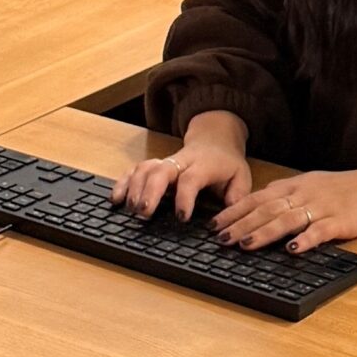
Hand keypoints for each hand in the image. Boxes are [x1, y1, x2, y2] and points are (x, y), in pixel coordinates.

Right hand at [113, 136, 252, 223]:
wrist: (216, 138)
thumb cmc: (226, 163)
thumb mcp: (241, 178)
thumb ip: (237, 197)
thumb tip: (231, 219)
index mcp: (204, 165)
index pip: (191, 179)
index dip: (184, 197)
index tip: (181, 216)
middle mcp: (181, 162)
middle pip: (161, 170)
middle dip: (150, 191)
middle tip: (144, 213)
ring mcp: (166, 161)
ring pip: (145, 168)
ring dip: (134, 188)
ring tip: (130, 210)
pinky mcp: (155, 164)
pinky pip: (135, 169)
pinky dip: (123, 182)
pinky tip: (116, 198)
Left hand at [210, 163, 356, 254]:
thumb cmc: (343, 188)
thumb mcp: (310, 184)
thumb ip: (285, 194)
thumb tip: (257, 204)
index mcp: (294, 186)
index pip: (257, 198)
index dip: (234, 212)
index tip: (214, 224)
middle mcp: (303, 195)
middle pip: (266, 209)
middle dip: (241, 224)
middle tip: (220, 238)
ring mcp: (321, 207)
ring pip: (287, 219)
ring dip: (264, 233)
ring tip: (244, 245)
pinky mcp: (340, 221)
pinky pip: (319, 231)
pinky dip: (304, 240)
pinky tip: (291, 250)